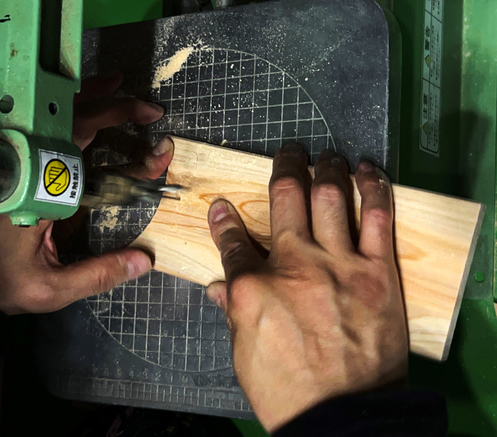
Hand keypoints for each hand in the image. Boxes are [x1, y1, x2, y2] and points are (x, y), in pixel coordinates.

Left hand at [0, 72, 173, 314]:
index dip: (132, 155)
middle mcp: (31, 167)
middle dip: (116, 109)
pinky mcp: (14, 160)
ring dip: (90, 98)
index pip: (94, 159)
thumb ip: (97, 275)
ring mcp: (20, 159)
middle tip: (149, 109)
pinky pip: (44, 125)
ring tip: (117, 85)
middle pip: (76, 123)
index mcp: (43, 193)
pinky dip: (66, 109)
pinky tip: (83, 103)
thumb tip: (144, 261)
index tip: (158, 148)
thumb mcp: (49, 288)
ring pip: (55, 116)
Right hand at [206, 144, 407, 431]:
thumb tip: (215, 285)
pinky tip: (365, 169)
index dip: (224, 219)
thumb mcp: (243, 351)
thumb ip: (231, 309)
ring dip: (326, 168)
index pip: (232, 242)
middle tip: (289, 152)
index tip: (221, 206)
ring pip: (330, 196)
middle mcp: (292, 264)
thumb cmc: (285, 389)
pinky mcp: (378, 271)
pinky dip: (372, 187)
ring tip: (325, 155)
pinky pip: (377, 217)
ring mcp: (338, 263)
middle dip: (284, 167)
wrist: (342, 416)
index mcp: (252, 287)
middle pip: (286, 198)